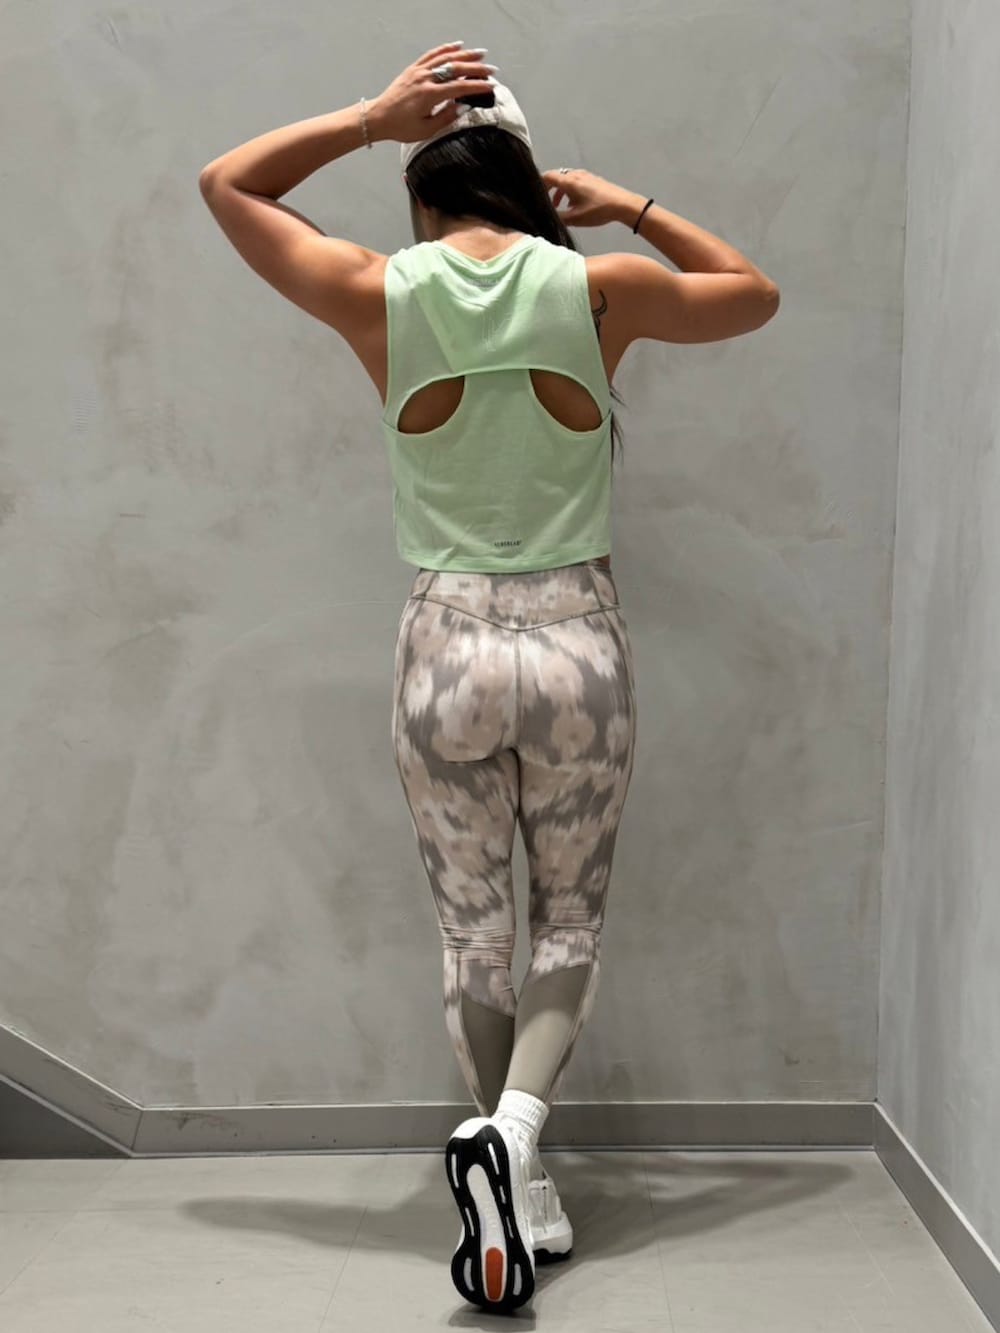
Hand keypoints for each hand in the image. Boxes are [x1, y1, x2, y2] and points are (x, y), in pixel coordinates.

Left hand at [369, 41, 495, 145]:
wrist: (379, 117)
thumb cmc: (401, 127)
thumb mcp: (426, 129)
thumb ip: (446, 117)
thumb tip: (463, 107)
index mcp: (429, 95)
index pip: (459, 87)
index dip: (477, 86)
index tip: (491, 86)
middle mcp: (425, 79)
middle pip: (455, 69)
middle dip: (476, 69)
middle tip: (491, 70)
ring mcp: (418, 71)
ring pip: (445, 58)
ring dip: (465, 55)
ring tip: (480, 55)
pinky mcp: (413, 69)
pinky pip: (432, 54)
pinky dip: (446, 49)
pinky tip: (458, 46)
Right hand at [541, 168, 633, 227]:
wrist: (623, 204)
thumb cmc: (598, 211)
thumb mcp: (575, 218)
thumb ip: (558, 217)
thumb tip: (546, 216)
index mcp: (569, 181)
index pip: (547, 177)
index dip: (538, 184)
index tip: (534, 194)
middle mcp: (575, 174)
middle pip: (556, 178)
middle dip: (548, 190)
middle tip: (544, 203)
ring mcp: (585, 176)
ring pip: (566, 181)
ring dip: (559, 192)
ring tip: (558, 207)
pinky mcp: (592, 180)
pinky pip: (574, 182)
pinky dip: (568, 191)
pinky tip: (573, 205)